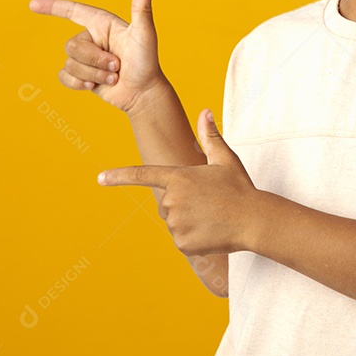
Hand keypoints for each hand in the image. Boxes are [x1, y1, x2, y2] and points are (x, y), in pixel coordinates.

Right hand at [29, 0, 164, 114]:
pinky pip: (64, 76)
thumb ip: (142, 10)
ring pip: (70, 63)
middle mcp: (91, 38)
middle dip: (95, 60)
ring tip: (114, 77)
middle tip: (117, 66)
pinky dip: (79, 84)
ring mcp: (85, 58)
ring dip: (94, 75)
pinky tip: (94, 87)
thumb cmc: (147, 63)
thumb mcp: (145, 35)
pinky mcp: (81, 75)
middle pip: (72, 46)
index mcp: (102, 24)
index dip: (53, 7)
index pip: (73, 11)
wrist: (143, 93)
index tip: (32, 5)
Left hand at [97, 109, 258, 255]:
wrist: (255, 220)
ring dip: (188, 220)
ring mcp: (176, 223)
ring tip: (212, 217)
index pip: (142, 175)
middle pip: (166, 202)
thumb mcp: (225, 159)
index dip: (119, 176)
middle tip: (208, 202)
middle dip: (182, 203)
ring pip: (174, 222)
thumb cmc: (240, 187)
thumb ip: (210, 136)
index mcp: (179, 177)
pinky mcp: (182, 243)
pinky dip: (193, 238)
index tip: (100, 178)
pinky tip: (211, 232)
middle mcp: (173, 199)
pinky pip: (181, 240)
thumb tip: (204, 111)